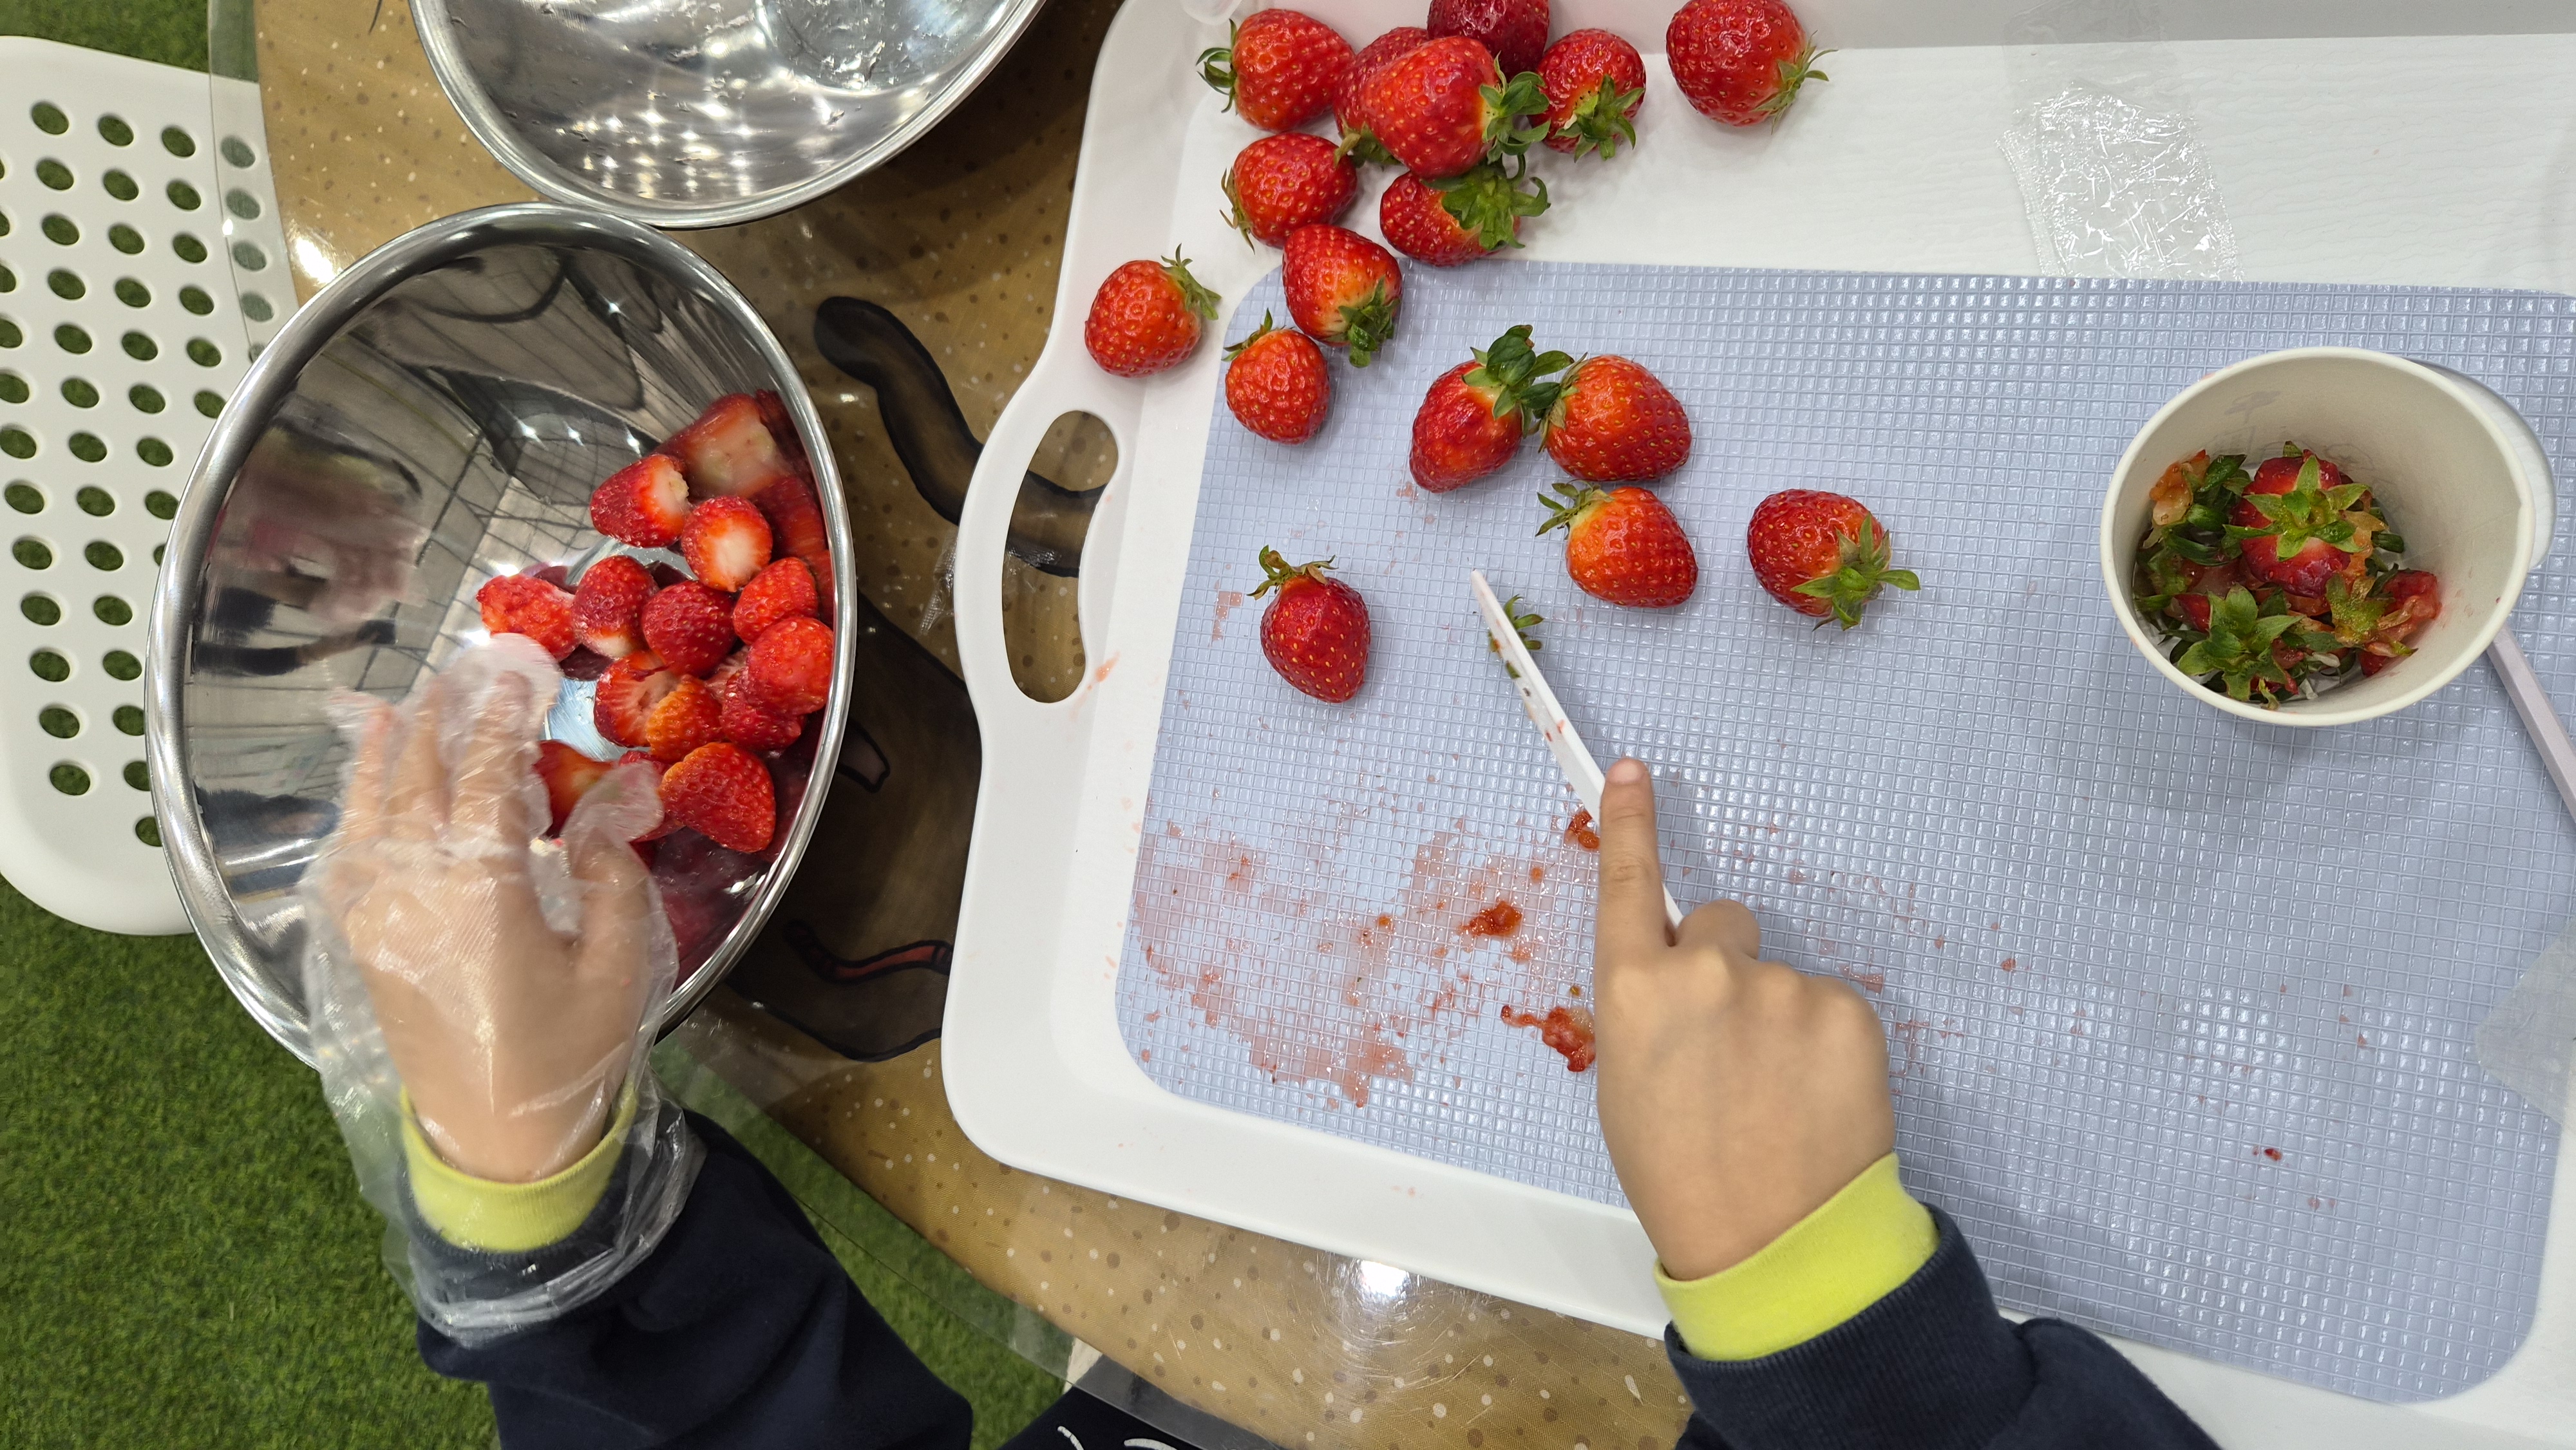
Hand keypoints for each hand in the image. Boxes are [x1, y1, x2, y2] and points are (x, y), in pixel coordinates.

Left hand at [317, 667, 661, 1182]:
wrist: (497, 1144)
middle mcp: (416, 891)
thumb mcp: (617, 965)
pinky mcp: (367, 944)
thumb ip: (611, 875)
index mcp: (483, 891)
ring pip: (372, 814)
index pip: (484, 779)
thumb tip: (604, 806)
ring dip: (385, 755)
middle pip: (416, 781)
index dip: (499, 724)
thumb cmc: (569, 1057)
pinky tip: (364, 787)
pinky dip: (356, 812)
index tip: (515, 679)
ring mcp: (379, 917)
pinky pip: (351, 859)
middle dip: (436, 722)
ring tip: (395, 707)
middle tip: (457, 675)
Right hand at [1591, 757, 1895, 1280]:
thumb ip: (1647, 1010)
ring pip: (1779, 974)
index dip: (1629, 822)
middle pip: (1722, 924)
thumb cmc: (1679, 1173)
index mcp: (1631, 991)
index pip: (1627, 882)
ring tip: (1775, 1094)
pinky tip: (1813, 1096)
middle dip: (1726, 968)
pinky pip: (1828, 1004)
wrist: (1771, 1240)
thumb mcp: (1627, 1083)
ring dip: (1778, 1017)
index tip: (1634, 771)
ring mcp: (1782, 987)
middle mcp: (1705, 970)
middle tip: (1729, 1050)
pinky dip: (1823, 1043)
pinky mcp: (1847, 1010)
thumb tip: (1676, 978)